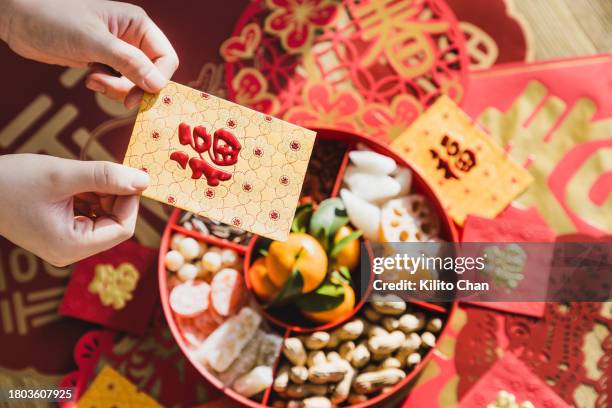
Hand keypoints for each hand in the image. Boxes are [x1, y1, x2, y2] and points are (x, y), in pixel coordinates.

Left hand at [0, 0, 177, 108]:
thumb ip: (129, 63)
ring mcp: (118, 51)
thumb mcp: (94, 41)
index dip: (157, 80)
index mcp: (137, 25)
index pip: (166, 58)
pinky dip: (107, 87)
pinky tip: (90, 79)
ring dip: (118, 89)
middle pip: (152, 74)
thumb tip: (158, 85)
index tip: (140, 96)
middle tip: (117, 96)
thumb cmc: (53, 17)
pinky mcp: (103, 62)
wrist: (18, 18)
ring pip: (135, 82)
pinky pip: (118, 83)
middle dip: (135, 88)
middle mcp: (132, 38)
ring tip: (95, 81)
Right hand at [0, 154, 148, 265]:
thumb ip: (106, 177)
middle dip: (113, 196)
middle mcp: (69, 252)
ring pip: (103, 218)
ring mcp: (64, 245)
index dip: (129, 201)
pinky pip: (88, 216)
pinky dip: (88, 197)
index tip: (124, 175)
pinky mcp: (58, 234)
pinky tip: (72, 185)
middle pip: (115, 224)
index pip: (123, 229)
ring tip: (77, 179)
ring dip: (101, 195)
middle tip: (98, 173)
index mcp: (71, 247)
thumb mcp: (63, 175)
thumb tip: (144, 181)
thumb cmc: (11, 181)